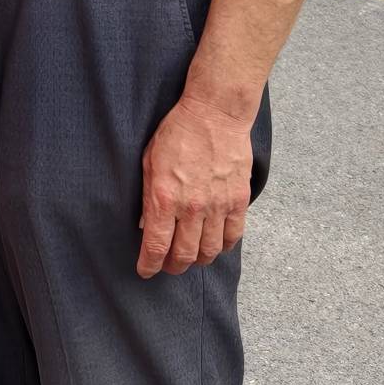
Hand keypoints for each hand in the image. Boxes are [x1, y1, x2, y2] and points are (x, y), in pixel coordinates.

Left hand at [136, 89, 253, 277]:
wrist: (214, 114)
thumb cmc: (177, 133)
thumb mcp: (149, 161)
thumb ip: (147, 197)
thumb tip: (145, 224)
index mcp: (164, 198)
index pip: (156, 247)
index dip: (150, 265)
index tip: (146, 270)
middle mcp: (192, 207)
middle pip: (184, 255)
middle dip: (173, 267)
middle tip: (168, 266)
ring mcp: (218, 205)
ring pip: (210, 251)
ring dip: (198, 260)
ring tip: (191, 257)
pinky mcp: (238, 200)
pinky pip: (233, 236)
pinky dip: (223, 246)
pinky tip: (215, 244)